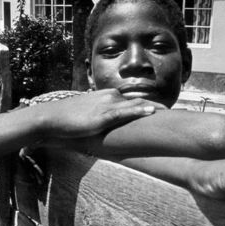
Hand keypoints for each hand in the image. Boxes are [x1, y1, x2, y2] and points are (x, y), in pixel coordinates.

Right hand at [42, 89, 165, 138]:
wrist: (50, 118)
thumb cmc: (66, 119)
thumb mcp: (87, 118)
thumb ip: (99, 120)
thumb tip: (106, 129)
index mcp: (107, 97)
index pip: (133, 100)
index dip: (149, 106)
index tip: (163, 112)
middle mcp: (110, 97)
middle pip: (140, 101)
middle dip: (157, 108)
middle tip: (174, 116)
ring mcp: (107, 105)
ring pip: (137, 105)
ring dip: (155, 110)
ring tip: (171, 116)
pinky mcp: (103, 115)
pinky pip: (126, 112)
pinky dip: (141, 111)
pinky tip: (152, 112)